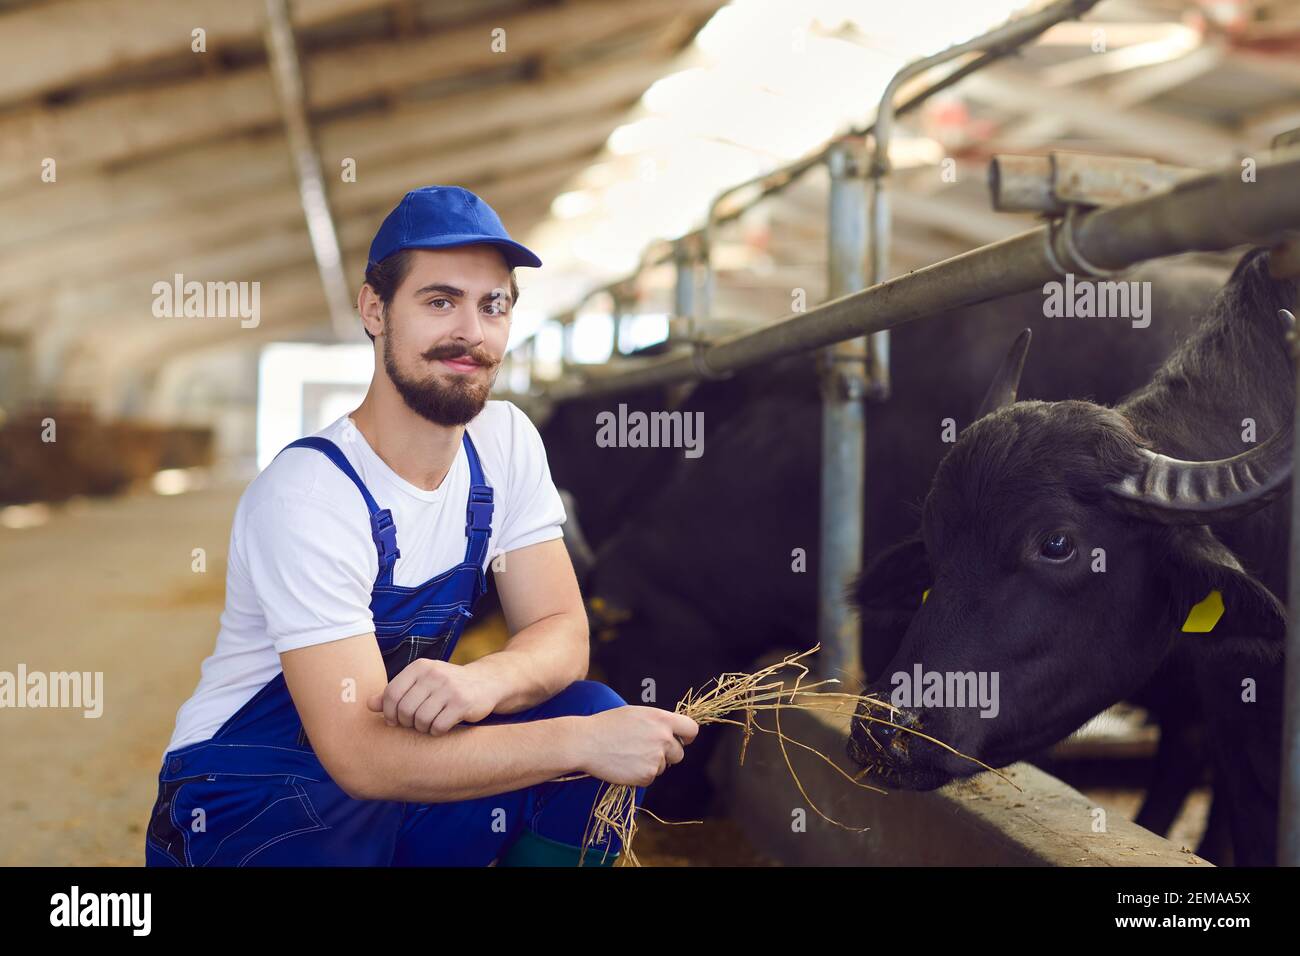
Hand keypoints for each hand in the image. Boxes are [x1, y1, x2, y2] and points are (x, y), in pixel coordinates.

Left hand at [366, 658, 500, 734]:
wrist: (486, 682)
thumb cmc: (446, 685)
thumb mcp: (421, 683)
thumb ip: (396, 692)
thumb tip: (369, 705)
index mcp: (420, 667)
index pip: (391, 694)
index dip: (388, 712)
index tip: (394, 720)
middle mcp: (434, 674)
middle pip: (405, 709)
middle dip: (406, 723)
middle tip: (414, 724)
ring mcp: (449, 688)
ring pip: (421, 720)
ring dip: (422, 728)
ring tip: (428, 724)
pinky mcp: (462, 703)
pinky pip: (438, 726)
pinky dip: (437, 731)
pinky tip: (442, 726)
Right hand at [575, 706, 699, 786]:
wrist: (586, 742)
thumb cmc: (607, 725)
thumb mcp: (636, 713)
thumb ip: (656, 722)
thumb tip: (669, 731)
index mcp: (662, 719)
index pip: (691, 729)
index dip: (687, 736)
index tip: (682, 740)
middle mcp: (663, 738)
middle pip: (679, 753)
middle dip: (667, 754)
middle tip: (646, 751)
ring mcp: (656, 758)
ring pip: (663, 766)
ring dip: (651, 764)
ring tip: (629, 755)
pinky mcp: (646, 775)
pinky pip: (650, 778)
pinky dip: (640, 775)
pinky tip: (625, 765)